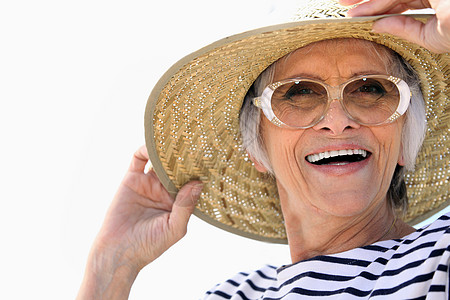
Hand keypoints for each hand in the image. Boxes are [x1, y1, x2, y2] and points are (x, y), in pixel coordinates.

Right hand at [96, 145, 202, 269]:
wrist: (118, 251)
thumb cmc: (149, 246)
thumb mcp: (174, 229)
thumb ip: (186, 206)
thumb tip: (198, 183)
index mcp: (179, 201)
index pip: (192, 180)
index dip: (199, 171)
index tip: (209, 159)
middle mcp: (165, 190)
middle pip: (178, 166)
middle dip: (185, 156)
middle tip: (196, 143)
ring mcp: (149, 183)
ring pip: (160, 159)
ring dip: (167, 150)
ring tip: (176, 140)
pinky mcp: (132, 178)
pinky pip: (139, 158)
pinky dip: (146, 148)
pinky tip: (154, 145)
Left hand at [340, 0, 449, 52]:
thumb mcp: (433, 36)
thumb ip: (406, 29)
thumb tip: (378, 25)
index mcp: (438, 0)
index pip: (404, 2)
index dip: (379, 8)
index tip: (357, 16)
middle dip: (369, 0)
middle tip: (344, 6)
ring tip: (345, 4)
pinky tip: (363, 6)